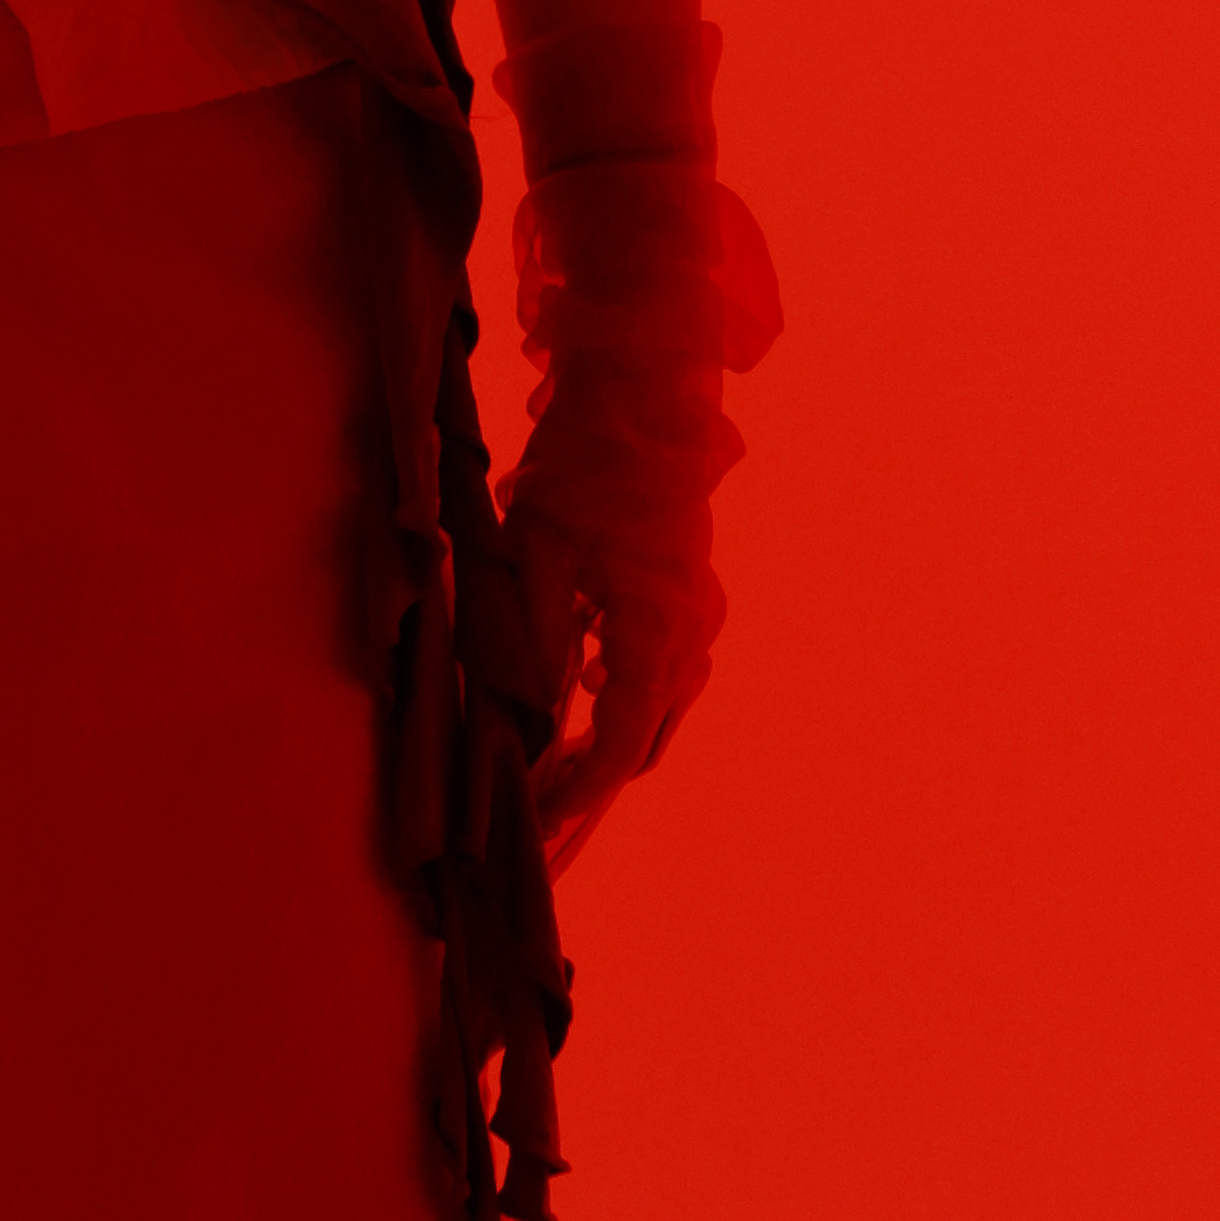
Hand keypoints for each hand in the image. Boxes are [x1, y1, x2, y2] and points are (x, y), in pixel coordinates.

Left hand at [501, 367, 732, 869]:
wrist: (645, 387)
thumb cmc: (585, 460)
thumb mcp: (537, 548)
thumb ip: (532, 641)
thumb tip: (522, 723)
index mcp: (659, 630)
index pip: (619, 746)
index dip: (575, 797)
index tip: (536, 833)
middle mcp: (691, 634)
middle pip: (643, 742)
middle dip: (586, 786)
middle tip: (529, 823)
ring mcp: (697, 616)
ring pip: (654, 713)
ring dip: (602, 750)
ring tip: (542, 780)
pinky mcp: (686, 596)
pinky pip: (657, 677)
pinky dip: (617, 708)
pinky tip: (570, 712)